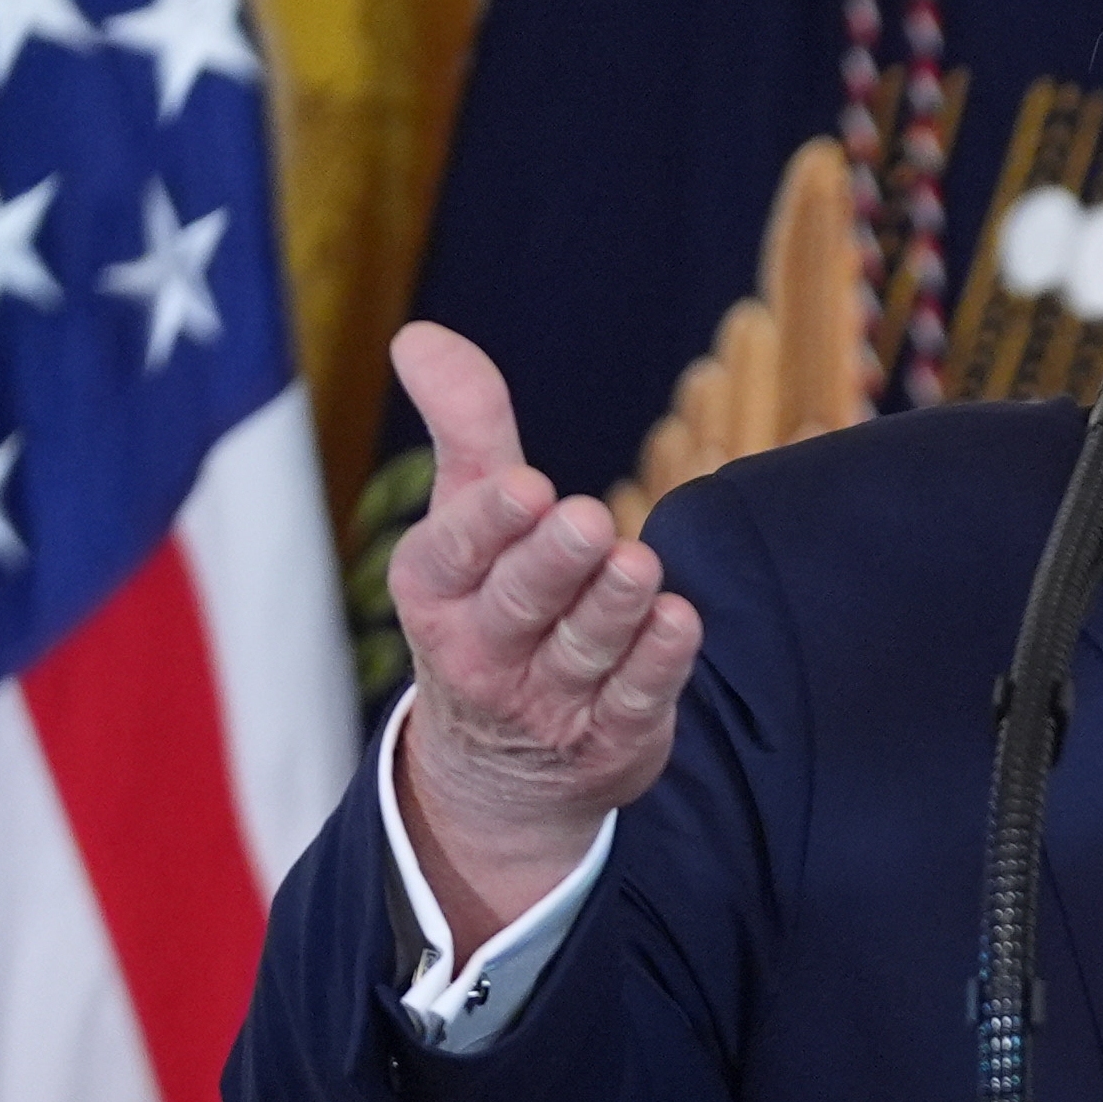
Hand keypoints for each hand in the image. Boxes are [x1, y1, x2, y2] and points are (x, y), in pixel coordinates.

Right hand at [386, 323, 703, 955]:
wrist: (504, 767)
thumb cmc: (489, 601)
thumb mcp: (467, 517)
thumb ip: (464, 428)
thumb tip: (420, 334)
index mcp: (437, 592)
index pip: (454, 555)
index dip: (489, 524)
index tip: (527, 487)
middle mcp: (483, 653)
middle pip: (520, 604)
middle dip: (554, 562)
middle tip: (587, 520)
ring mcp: (547, 703)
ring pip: (585, 649)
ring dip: (615, 607)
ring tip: (639, 566)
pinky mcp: (610, 738)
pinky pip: (635, 699)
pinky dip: (659, 663)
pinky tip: (682, 622)